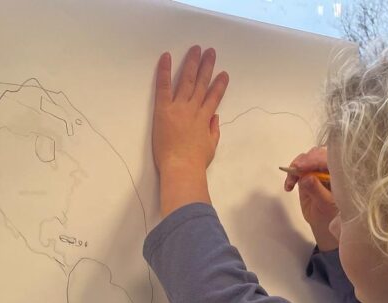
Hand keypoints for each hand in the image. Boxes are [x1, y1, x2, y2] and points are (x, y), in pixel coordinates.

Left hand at [152, 46, 228, 216]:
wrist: (181, 168)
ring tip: (196, 49)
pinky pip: (164, 86)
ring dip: (192, 63)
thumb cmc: (195, 163)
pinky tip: (166, 56)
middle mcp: (193, 109)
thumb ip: (213, 130)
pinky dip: (165, 71)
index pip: (214, 97)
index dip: (219, 85)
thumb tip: (215, 117)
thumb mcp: (211, 147)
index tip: (223, 74)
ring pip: (186, 81)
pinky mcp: (164, 109)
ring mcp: (179, 108)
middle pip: (201, 84)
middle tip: (211, 52)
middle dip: (207, 67)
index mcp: (205, 119)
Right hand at [284, 146, 338, 250]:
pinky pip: (299, 167)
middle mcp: (332, 168)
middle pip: (318, 154)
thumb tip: (306, 177)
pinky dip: (292, 174)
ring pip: (307, 158)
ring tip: (290, 182)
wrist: (326, 224)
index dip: (315, 159)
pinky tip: (288, 186)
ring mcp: (320, 170)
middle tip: (294, 171)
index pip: (330, 159)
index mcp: (342, 173)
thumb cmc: (332, 216)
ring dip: (296, 167)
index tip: (301, 167)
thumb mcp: (326, 205)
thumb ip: (317, 190)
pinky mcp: (309, 174)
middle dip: (305, 161)